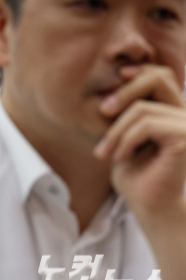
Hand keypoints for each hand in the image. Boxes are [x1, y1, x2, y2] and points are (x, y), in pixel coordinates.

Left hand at [94, 65, 185, 217]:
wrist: (149, 205)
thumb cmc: (135, 172)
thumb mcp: (124, 134)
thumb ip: (124, 110)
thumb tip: (107, 86)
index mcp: (175, 109)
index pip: (159, 75)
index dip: (136, 74)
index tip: (112, 88)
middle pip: (158, 79)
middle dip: (124, 92)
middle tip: (102, 111)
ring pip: (142, 108)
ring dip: (116, 130)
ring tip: (105, 152)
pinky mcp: (185, 138)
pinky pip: (146, 125)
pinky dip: (125, 140)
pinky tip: (120, 157)